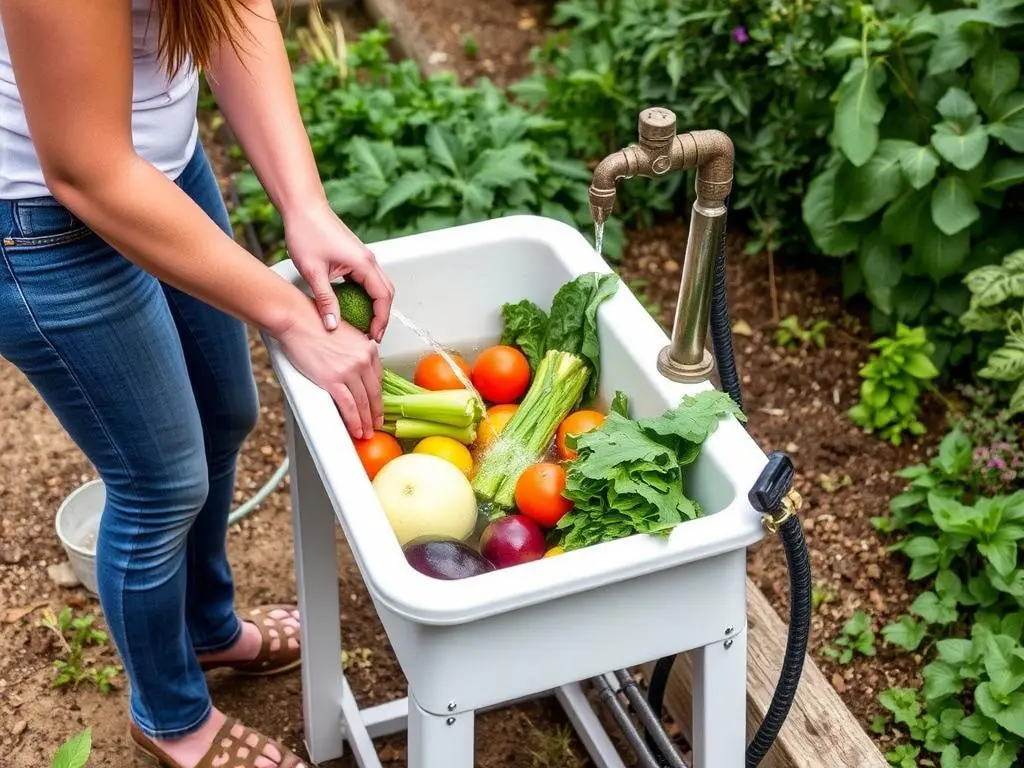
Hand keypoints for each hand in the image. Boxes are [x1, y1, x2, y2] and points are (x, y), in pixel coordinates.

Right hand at [277, 301, 383, 437]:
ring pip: (363, 403)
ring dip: (366, 422)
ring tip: (366, 432)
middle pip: (374, 393)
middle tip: (376, 424)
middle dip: (376, 413)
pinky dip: (354, 421)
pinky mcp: (333, 380)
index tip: (377, 405)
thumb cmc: (314, 324)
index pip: (379, 378)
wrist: (297, 321)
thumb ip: (354, 352)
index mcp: (368, 348)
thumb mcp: (345, 336)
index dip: (379, 396)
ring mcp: (350, 370)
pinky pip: (349, 406)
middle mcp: (363, 359)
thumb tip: (354, 369)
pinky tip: (356, 429)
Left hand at [284, 200, 394, 341]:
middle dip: (382, 316)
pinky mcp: (355, 256)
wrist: (302, 208)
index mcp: (363, 263)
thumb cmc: (307, 232)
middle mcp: (368, 260)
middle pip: (387, 293)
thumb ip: (326, 301)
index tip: (373, 336)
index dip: (381, 320)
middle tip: (372, 335)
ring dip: (376, 306)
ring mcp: (363, 257)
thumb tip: (332, 326)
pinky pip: (369, 280)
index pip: (383, 298)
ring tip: (364, 324)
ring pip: (379, 286)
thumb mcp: (313, 272)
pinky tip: (354, 306)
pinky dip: (367, 296)